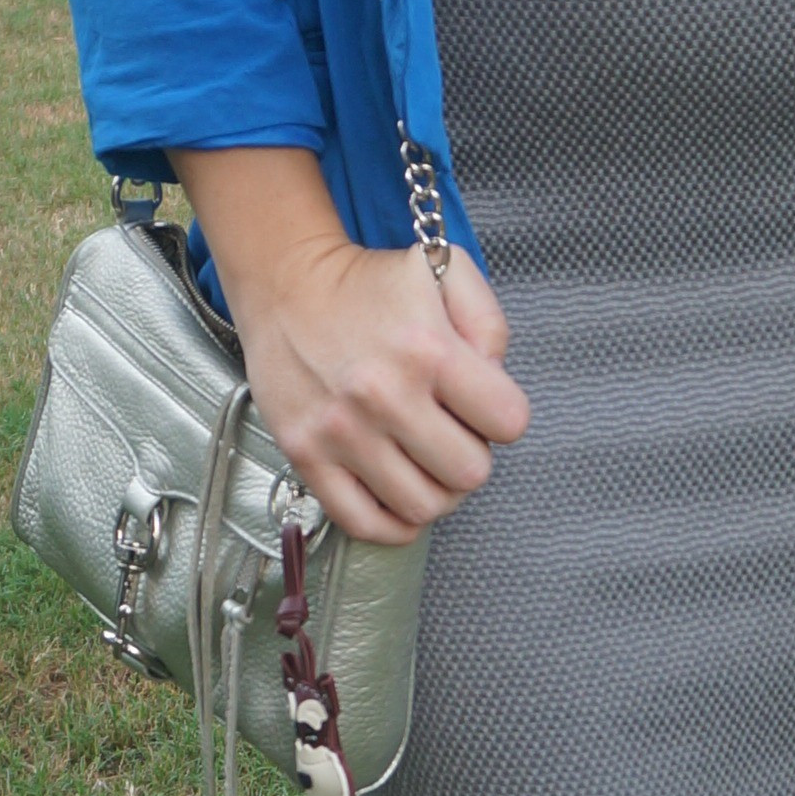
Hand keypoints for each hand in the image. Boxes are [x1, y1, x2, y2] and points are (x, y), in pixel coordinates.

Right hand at [173, 147, 528, 545]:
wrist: (286, 284)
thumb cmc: (370, 284)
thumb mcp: (445, 271)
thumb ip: (489, 325)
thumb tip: (496, 384)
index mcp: (427, 349)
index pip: (509, 422)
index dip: (503, 413)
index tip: (482, 403)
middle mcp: (383, 396)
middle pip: (470, 473)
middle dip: (473, 453)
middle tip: (452, 431)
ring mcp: (341, 433)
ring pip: (423, 506)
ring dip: (436, 489)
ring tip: (426, 460)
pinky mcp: (305, 456)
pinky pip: (364, 523)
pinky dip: (392, 522)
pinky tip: (399, 492)